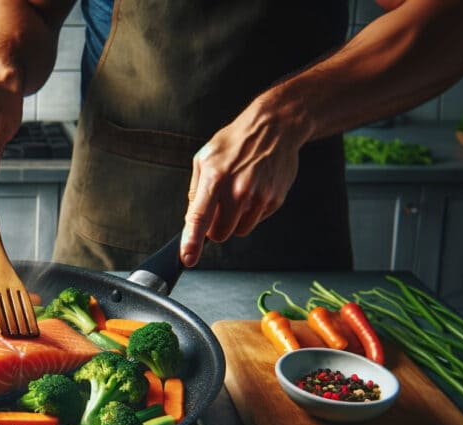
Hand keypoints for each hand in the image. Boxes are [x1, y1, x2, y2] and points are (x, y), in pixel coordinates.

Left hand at [180, 99, 308, 266]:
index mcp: (215, 178)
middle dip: (214, 229)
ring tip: (237, 195)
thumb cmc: (236, 141)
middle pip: (220, 234)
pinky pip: (256, 221)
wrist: (275, 127)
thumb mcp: (205, 158)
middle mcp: (238, 190)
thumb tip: (191, 219)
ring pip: (239, 231)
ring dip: (233, 221)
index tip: (188, 258)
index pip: (200, 217)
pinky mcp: (274, 200)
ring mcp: (259, 197)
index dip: (192, 241)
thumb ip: (195, 190)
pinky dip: (250, 213)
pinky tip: (253, 191)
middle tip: (217, 209)